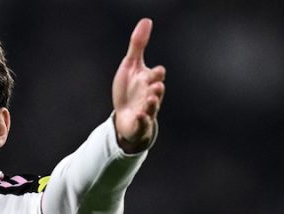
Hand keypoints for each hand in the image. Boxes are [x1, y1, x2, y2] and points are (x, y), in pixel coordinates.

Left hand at [112, 18, 165, 152]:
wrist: (125, 115)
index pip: (156, 75)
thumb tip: (146, 20)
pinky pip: (142, 122)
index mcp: (149, 80)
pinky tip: (138, 116)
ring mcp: (146, 110)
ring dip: (152, 103)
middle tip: (157, 86)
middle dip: (157, 88)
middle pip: (156, 91)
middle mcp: (150, 94)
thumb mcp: (131, 65)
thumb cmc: (129, 89)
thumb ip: (138, 45)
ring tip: (151, 99)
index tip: (158, 71)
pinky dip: (141, 119)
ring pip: (152, 107)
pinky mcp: (139, 123)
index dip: (156, 73)